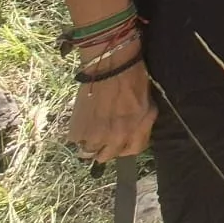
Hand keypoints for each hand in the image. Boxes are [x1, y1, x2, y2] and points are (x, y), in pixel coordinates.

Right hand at [66, 42, 156, 163]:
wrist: (110, 65)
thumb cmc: (133, 79)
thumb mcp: (148, 104)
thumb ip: (142, 125)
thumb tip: (135, 135)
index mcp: (134, 131)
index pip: (132, 152)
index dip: (128, 144)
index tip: (123, 138)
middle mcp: (114, 139)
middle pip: (106, 157)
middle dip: (106, 146)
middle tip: (105, 132)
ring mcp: (94, 136)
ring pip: (88, 151)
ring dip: (90, 141)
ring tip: (92, 126)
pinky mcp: (77, 129)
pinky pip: (75, 140)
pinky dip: (78, 133)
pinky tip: (84, 120)